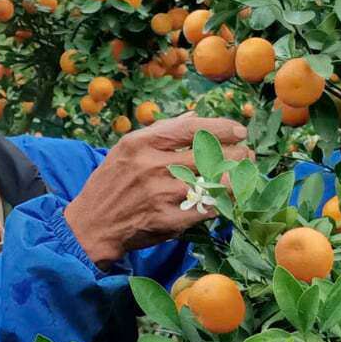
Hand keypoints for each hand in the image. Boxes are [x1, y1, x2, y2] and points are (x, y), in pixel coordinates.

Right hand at [62, 113, 250, 265]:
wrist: (92, 225)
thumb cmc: (111, 183)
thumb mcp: (127, 148)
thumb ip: (161, 131)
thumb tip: (196, 116)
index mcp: (141, 143)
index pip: (192, 129)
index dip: (223, 128)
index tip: (240, 132)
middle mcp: (151, 166)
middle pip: (208, 155)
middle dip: (237, 154)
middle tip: (248, 156)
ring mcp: (160, 194)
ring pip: (213, 183)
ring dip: (235, 180)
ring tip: (243, 177)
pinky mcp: (167, 219)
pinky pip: (205, 209)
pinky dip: (220, 204)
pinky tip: (226, 200)